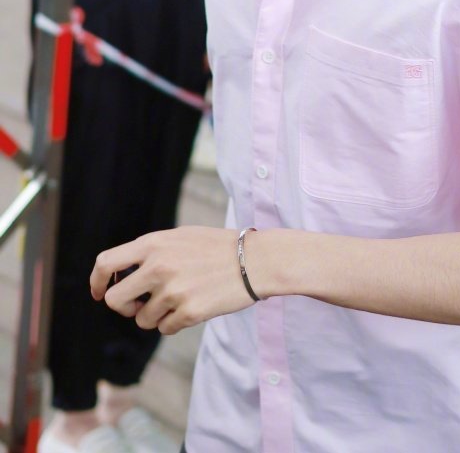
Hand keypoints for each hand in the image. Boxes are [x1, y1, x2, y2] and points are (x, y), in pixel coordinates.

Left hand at [90, 226, 256, 334]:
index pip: (106, 263)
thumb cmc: (218, 247)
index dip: (96, 281)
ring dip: (156, 315)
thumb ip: (151, 252)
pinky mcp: (188, 312)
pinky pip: (165, 329)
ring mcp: (172, 291)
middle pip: (114, 300)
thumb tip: (123, 276)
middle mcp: (158, 267)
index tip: (98, 292)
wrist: (256, 260)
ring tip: (180, 300)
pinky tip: (194, 306)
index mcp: (154, 244)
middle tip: (139, 305)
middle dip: (124, 307)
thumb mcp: (180, 237)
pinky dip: (175, 323)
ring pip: (142, 319)